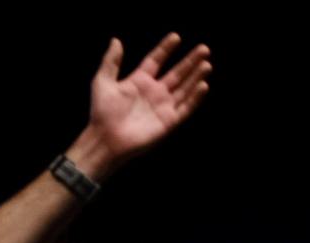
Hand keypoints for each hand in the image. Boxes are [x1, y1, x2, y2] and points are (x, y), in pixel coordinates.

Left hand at [81, 34, 211, 172]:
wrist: (107, 138)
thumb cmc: (102, 112)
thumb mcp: (102, 81)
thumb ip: (111, 61)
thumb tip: (116, 40)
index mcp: (139, 81)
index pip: (156, 61)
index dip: (166, 49)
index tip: (176, 37)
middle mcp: (155, 92)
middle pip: (177, 73)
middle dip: (190, 61)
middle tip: (204, 49)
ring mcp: (164, 106)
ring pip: (185, 88)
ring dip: (196, 76)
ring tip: (207, 64)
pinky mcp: (170, 121)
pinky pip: (186, 107)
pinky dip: (195, 97)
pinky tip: (203, 85)